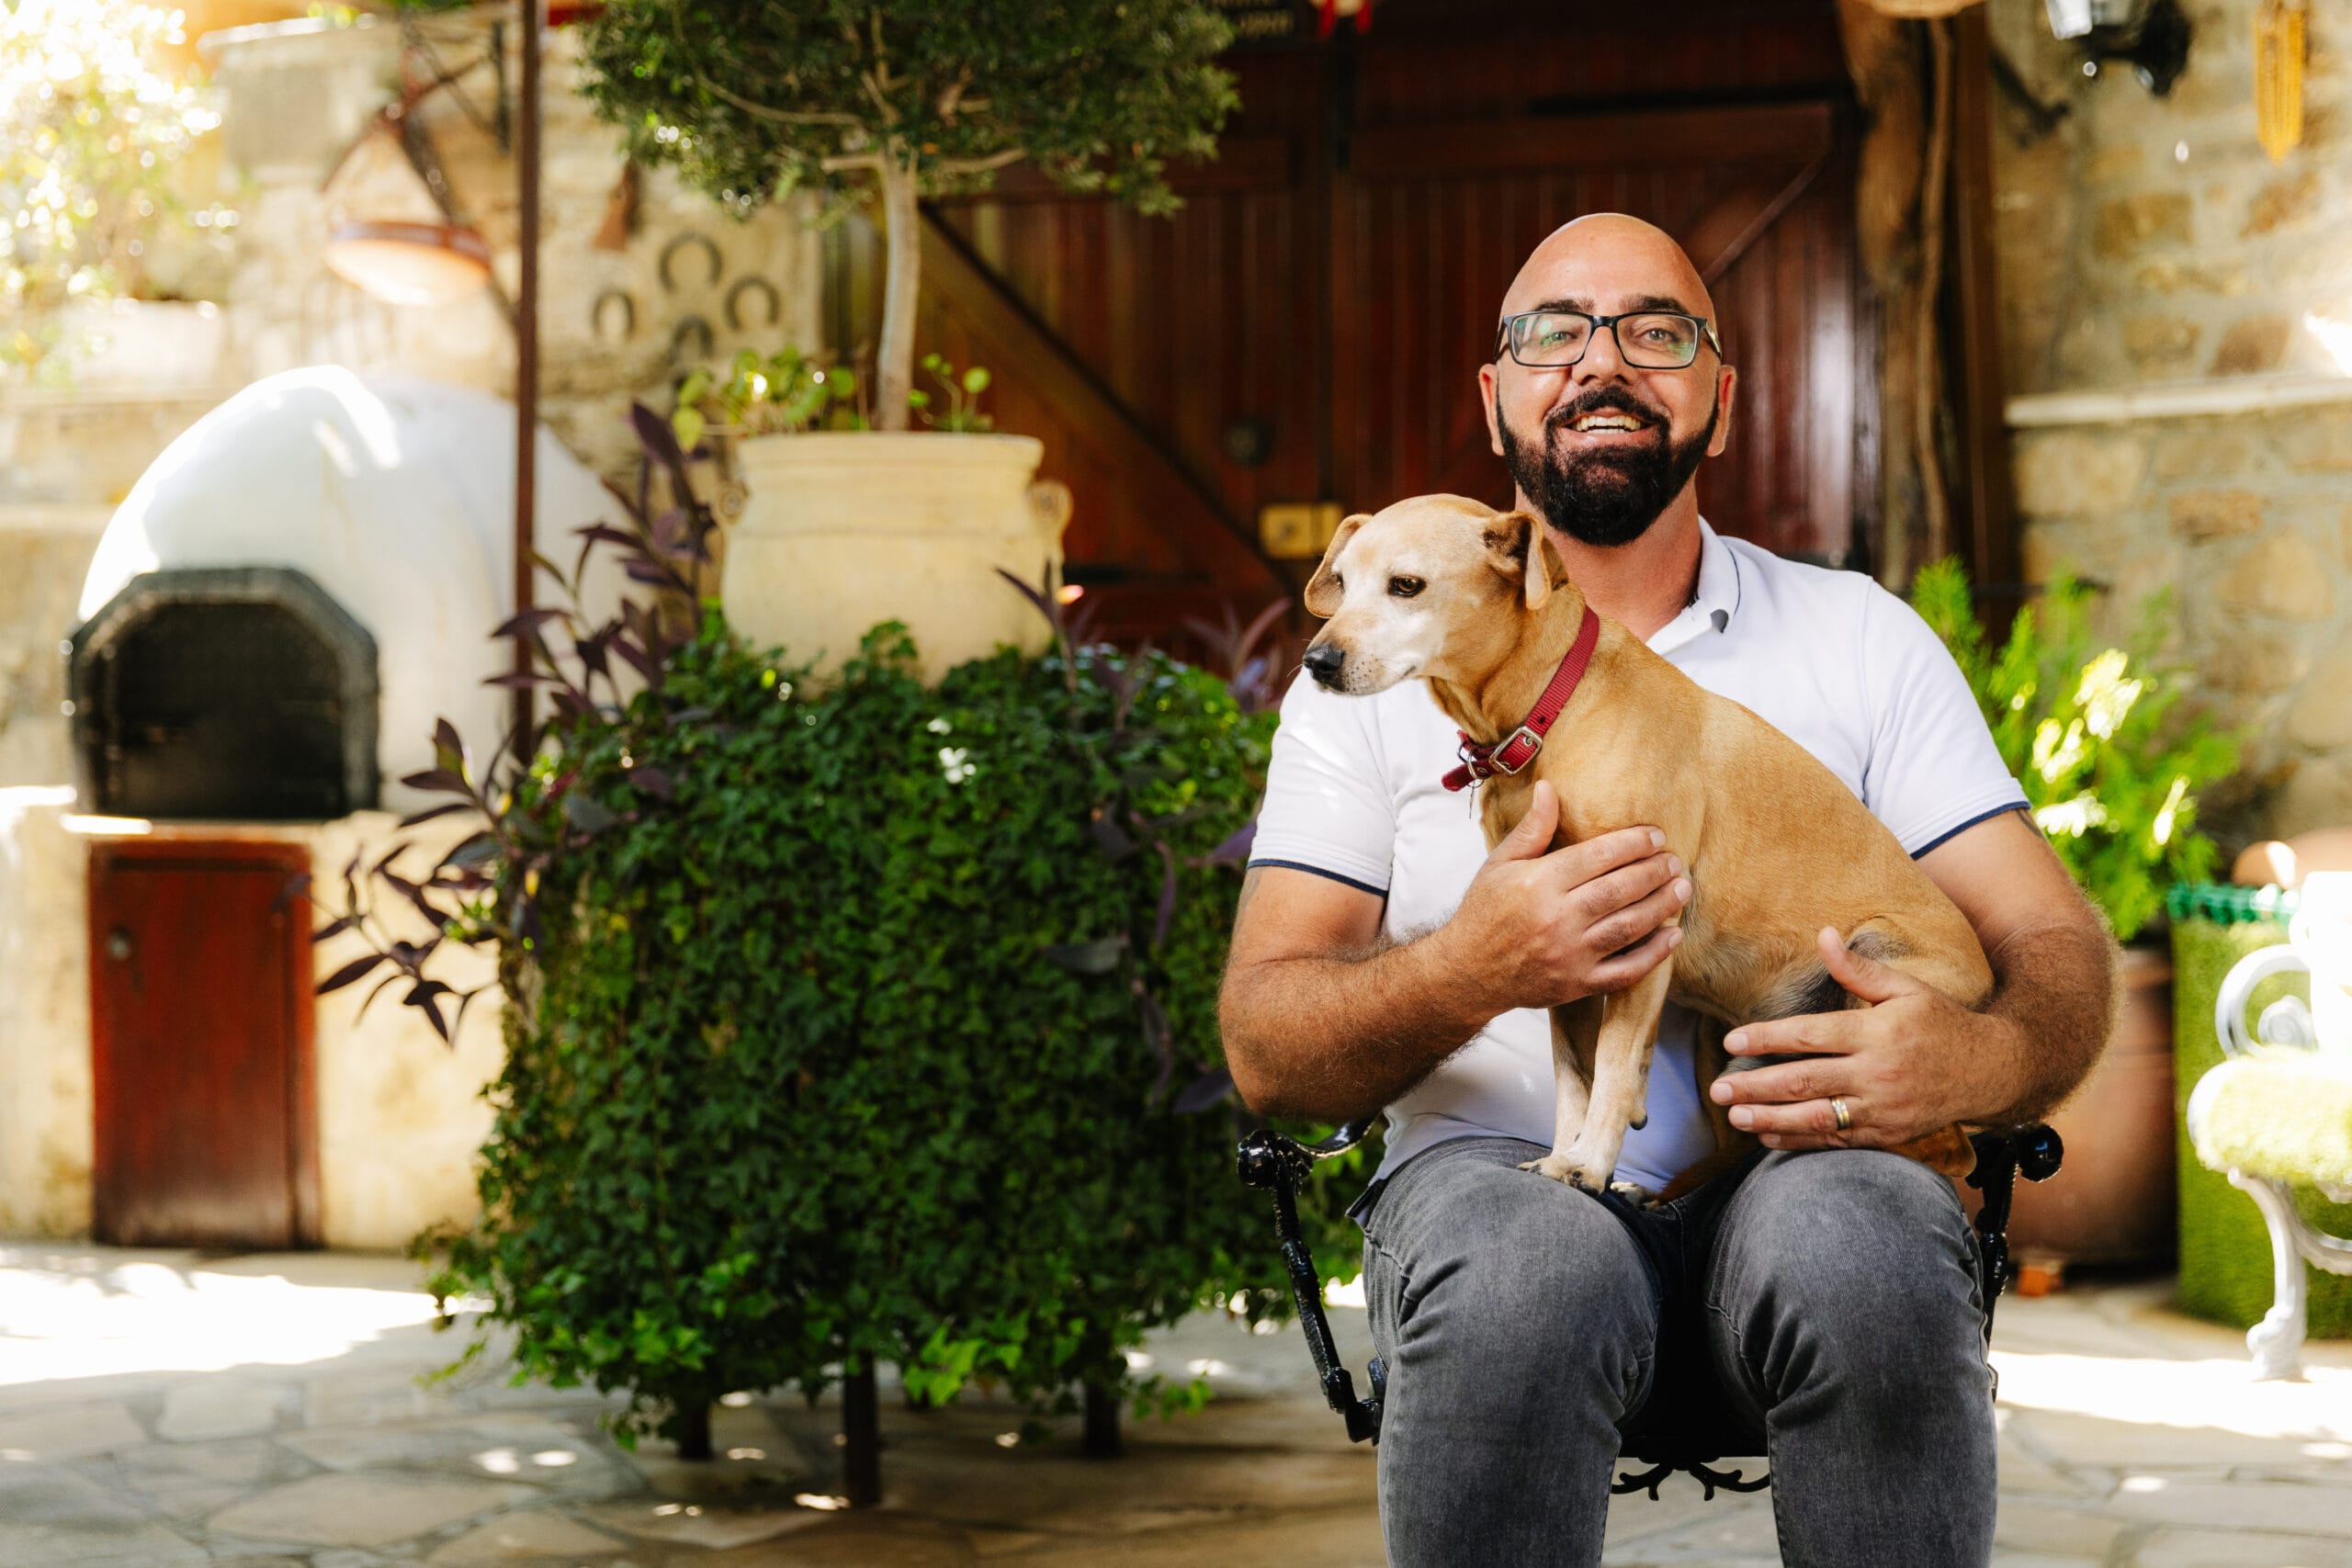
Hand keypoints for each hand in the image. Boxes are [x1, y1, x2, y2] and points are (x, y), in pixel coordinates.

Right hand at [1442, 780, 1688, 1013]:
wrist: (1466, 973)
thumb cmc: (1484, 913)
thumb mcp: (1500, 864)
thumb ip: (1532, 828)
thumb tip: (1549, 787)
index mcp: (1538, 884)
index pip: (1597, 856)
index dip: (1633, 843)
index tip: (1655, 836)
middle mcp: (1556, 918)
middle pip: (1618, 889)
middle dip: (1653, 872)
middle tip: (1674, 861)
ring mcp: (1569, 954)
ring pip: (1628, 926)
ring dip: (1661, 905)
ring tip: (1682, 888)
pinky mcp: (1578, 984)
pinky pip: (1625, 970)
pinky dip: (1654, 954)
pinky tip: (1673, 934)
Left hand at [1708, 926, 2023, 1149]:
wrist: (1991, 1071)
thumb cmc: (1941, 1023)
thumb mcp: (1906, 988)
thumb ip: (1858, 969)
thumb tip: (1823, 934)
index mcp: (1877, 1033)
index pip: (1811, 1036)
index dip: (1768, 1038)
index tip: (1732, 1042)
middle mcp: (1876, 1073)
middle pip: (1805, 1081)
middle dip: (1757, 1087)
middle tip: (1718, 1090)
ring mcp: (1881, 1108)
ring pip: (1816, 1117)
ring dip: (1771, 1120)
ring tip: (1735, 1117)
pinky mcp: (1886, 1133)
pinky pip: (1835, 1140)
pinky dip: (1800, 1141)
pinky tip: (1769, 1137)